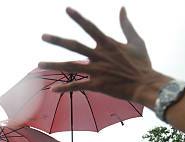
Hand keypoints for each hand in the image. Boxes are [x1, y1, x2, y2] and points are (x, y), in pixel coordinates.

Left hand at [40, 7, 168, 106]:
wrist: (146, 84)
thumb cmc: (142, 63)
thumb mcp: (136, 40)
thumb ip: (126, 25)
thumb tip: (122, 8)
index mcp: (108, 43)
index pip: (90, 27)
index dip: (78, 18)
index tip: (67, 9)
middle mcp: (100, 56)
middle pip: (74, 46)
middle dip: (57, 40)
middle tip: (42, 36)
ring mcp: (97, 71)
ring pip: (71, 67)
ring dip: (54, 65)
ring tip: (39, 64)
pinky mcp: (97, 85)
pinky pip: (77, 86)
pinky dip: (65, 88)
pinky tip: (53, 89)